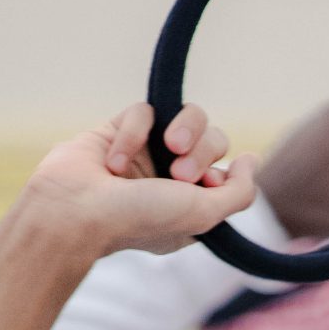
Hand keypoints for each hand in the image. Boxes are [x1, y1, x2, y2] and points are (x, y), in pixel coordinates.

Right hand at [18, 102, 255, 262]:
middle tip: (181, 172)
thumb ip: (238, 193)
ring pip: (188, 116)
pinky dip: (134, 131)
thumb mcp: (204, 215)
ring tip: (167, 147)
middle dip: (204, 150)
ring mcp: (147, 153)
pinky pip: (145, 110)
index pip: (227, 173)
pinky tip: (116, 160)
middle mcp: (172, 179)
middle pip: (214, 139)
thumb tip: (252, 160)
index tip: (207, 185)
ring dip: (184, 129)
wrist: (75, 210)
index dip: (222, 173)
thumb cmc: (138, 219)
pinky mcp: (120, 130)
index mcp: (192, 207)